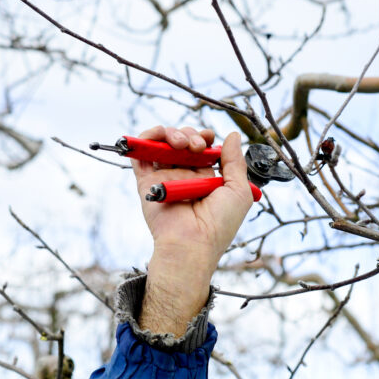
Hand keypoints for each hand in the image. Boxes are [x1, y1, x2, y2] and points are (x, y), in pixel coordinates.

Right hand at [131, 126, 252, 335]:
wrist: (193, 244)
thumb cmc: (219, 224)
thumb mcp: (238, 190)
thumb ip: (235, 161)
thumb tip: (232, 136)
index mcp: (205, 177)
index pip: (202, 148)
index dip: (204, 137)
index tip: (209, 138)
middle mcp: (184, 176)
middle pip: (182, 142)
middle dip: (190, 135)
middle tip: (198, 146)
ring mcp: (164, 177)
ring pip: (162, 144)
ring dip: (171, 134)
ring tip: (181, 144)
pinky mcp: (146, 181)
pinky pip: (141, 155)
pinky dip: (145, 139)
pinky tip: (156, 136)